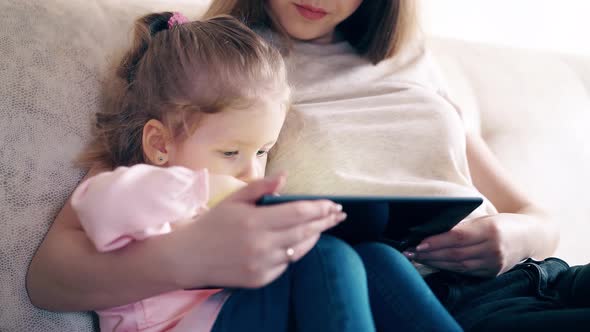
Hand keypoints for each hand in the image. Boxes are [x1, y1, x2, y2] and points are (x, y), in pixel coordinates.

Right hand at [166, 174, 346, 288]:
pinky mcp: (260, 279)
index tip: (333, 204)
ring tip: (324, 226)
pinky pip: (286, 263)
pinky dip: (295, 250)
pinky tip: (300, 241)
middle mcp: (261, 245)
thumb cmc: (213, 224)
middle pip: (305, 231)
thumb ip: (261, 188)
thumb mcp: (234, 199)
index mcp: (255, 221)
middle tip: (338, 215)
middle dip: (325, 222)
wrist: (189, 258)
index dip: (320, 208)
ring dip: (314, 236)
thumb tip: (285, 176)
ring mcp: (262, 264)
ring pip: (299, 249)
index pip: (298, 213)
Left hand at [404, 213, 533, 276]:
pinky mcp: (492, 273)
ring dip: (434, 262)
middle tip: (408, 252)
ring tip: (416, 258)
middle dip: (429, 254)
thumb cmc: (502, 223)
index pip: (457, 237)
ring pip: (457, 265)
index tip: (418, 243)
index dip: (436, 241)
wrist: (531, 237)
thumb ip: (463, 225)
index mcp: (491, 229)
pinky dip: (447, 268)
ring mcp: (494, 264)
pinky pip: (465, 272)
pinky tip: (434, 264)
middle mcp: (493, 248)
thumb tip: (432, 230)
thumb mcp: (485, 218)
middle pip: (455, 253)